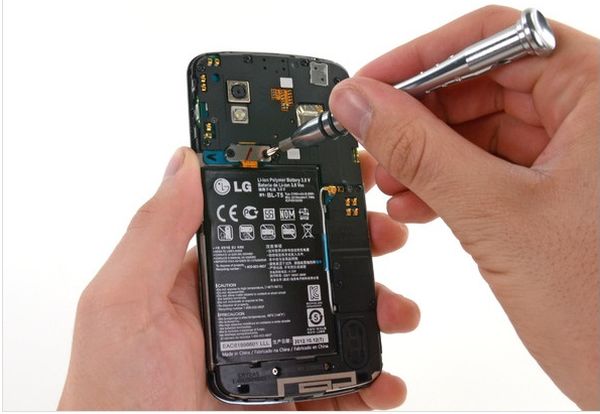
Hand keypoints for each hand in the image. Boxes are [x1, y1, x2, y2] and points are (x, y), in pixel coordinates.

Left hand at [58, 147, 418, 409]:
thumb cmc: (115, 392)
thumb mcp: (122, 302)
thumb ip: (154, 231)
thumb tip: (188, 161)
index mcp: (207, 273)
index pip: (266, 219)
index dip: (309, 195)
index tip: (347, 178)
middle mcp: (244, 305)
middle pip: (313, 263)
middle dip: (357, 246)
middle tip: (386, 237)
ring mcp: (269, 349)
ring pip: (335, 318)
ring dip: (376, 309)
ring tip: (398, 313)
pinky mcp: (285, 392)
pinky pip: (337, 380)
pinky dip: (371, 379)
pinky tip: (385, 380)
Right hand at [329, 6, 598, 408]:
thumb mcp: (496, 216)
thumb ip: (419, 151)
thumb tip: (362, 105)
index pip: (496, 38)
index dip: (422, 59)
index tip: (371, 86)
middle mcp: (595, 115)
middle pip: (484, 82)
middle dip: (420, 117)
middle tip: (373, 139)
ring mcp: (577, 154)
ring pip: (483, 127)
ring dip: (429, 155)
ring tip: (394, 183)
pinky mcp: (559, 190)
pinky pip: (491, 165)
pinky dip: (449, 182)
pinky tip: (418, 203)